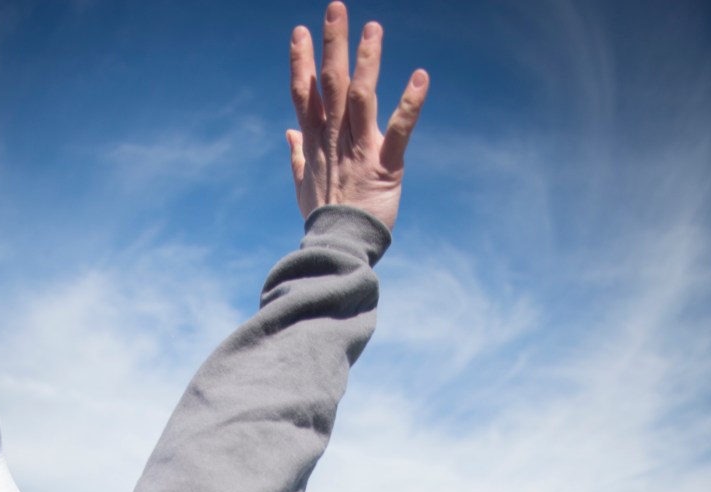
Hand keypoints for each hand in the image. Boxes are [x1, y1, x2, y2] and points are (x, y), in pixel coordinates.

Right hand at [287, 2, 427, 231]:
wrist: (339, 248)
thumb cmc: (323, 219)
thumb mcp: (304, 186)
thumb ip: (298, 155)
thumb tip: (289, 133)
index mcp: (316, 143)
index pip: (304, 94)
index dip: (301, 61)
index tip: (300, 31)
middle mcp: (335, 140)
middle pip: (332, 85)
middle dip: (332, 45)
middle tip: (336, 8)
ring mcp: (360, 151)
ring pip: (361, 97)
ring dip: (367, 61)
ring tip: (373, 28)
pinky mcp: (386, 166)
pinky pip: (400, 129)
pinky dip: (410, 103)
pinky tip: (421, 76)